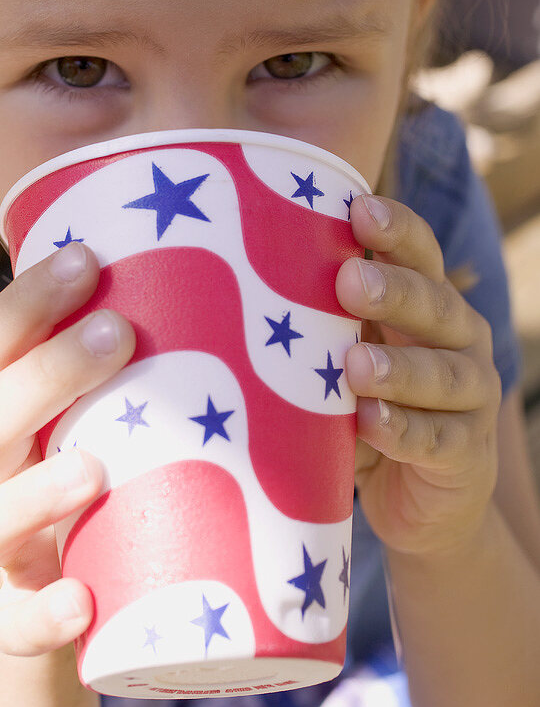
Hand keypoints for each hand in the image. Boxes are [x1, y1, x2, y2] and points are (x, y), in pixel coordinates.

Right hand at [0, 242, 135, 654]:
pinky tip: (81, 600)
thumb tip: (268, 286)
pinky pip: (7, 629)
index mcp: (6, 410)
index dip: (28, 300)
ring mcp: (1, 550)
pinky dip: (36, 618)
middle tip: (120, 333)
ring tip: (93, 469)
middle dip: (47, 372)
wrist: (60, 593)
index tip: (87, 257)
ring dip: (32, 495)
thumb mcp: (113, 413)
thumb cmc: (102, 468)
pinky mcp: (16, 618)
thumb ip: (161, 363)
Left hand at [336, 194, 501, 556]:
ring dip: (399, 368)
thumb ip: (320, 327)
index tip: (359, 209)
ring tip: (356, 366)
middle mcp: (459, 339)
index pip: (420, 255)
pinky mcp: (466, 452)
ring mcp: (471, 396)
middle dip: (393, 291)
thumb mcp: (342, 360)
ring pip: (442, 373)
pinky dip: (402, 431)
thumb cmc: (366, 404)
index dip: (397, 230)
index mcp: (428, 304)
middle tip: (349, 283)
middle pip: (435, 305)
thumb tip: (235, 280)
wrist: (419, 497)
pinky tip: (370, 423)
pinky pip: (437, 439)